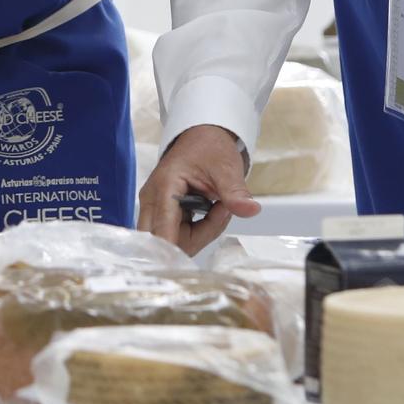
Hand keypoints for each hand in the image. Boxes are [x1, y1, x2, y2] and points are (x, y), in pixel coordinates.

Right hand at [137, 124, 259, 256]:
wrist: (201, 138)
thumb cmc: (209, 148)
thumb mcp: (226, 168)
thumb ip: (235, 192)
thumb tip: (251, 210)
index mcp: (164, 186)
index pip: (163, 228)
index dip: (172, 251)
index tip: (186, 265)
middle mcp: (152, 200)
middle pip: (164, 242)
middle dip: (194, 240)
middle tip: (218, 214)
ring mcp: (154, 208)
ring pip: (171, 242)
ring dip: (198, 236)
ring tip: (217, 209)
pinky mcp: (160, 213)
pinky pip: (175, 236)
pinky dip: (195, 232)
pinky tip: (209, 213)